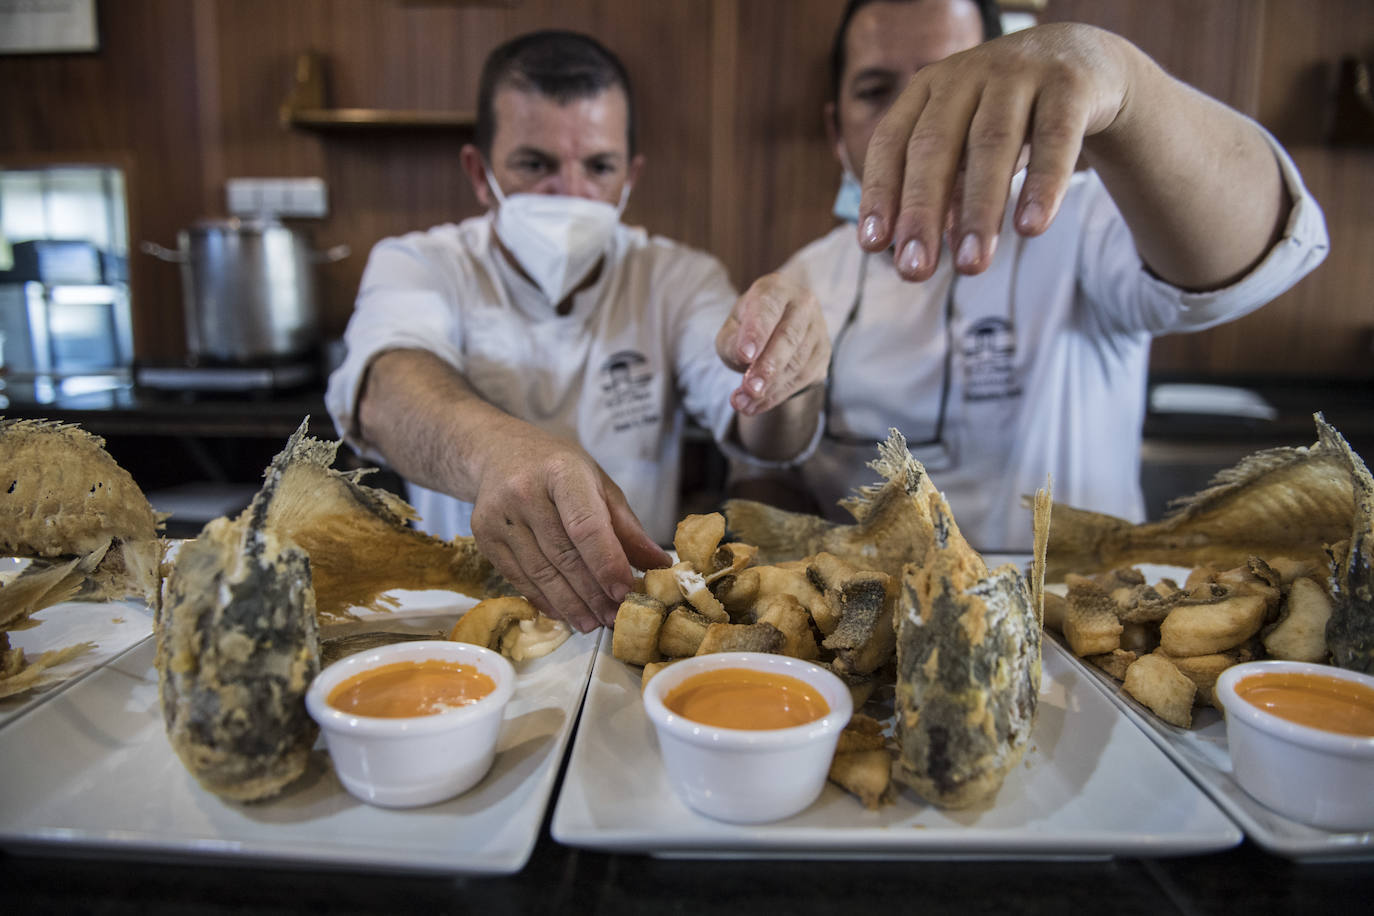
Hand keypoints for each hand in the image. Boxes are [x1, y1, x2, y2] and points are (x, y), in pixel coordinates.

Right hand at [467, 428, 670, 631]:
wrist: (498, 452)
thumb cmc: (556, 468)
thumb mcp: (597, 484)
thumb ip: (626, 527)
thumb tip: (660, 565)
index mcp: (561, 472)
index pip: (585, 525)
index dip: (606, 563)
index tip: (625, 592)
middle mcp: (525, 492)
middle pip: (564, 555)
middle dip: (593, 593)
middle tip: (614, 617)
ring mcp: (500, 516)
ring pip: (540, 572)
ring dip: (570, 604)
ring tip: (593, 622)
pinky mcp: (483, 536)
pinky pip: (519, 577)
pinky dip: (544, 600)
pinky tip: (564, 612)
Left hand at [715, 273, 829, 414]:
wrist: (775, 335)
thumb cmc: (748, 330)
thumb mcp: (731, 331)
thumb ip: (732, 342)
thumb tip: (744, 358)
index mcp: (775, 289)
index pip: (768, 308)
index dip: (757, 332)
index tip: (744, 356)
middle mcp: (802, 304)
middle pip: (788, 337)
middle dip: (767, 367)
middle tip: (749, 389)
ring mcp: (818, 329)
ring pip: (797, 362)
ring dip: (769, 388)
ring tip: (743, 403)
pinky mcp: (823, 354)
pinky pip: (803, 379)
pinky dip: (777, 395)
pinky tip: (755, 406)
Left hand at [858, 23, 1133, 280]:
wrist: (1083, 56)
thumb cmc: (1007, 116)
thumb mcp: (966, 145)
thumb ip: (944, 194)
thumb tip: (920, 255)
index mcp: (927, 89)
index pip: (891, 141)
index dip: (880, 192)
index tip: (872, 245)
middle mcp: (965, 75)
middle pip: (934, 146)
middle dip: (920, 212)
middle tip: (913, 271)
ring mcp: (1018, 73)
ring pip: (991, 143)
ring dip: (979, 210)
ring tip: (971, 267)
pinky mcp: (1070, 83)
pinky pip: (1054, 138)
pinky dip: (1041, 185)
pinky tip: (1030, 229)